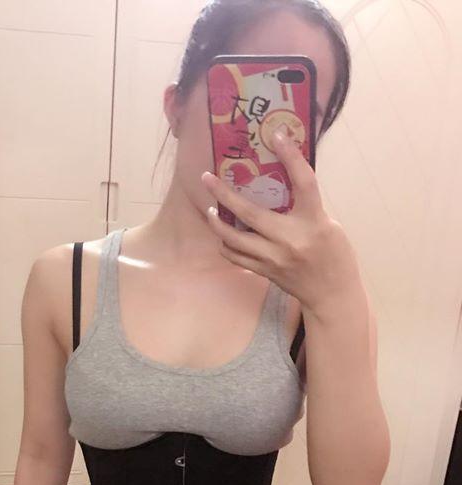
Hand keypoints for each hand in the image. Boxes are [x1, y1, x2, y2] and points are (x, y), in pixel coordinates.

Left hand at [201, 127, 361, 315]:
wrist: (332, 294)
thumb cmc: (334, 255)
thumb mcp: (328, 224)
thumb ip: (306, 206)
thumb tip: (281, 181)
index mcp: (314, 221)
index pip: (303, 182)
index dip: (291, 156)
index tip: (277, 134)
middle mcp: (291, 239)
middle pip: (250, 213)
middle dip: (224, 194)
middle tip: (207, 178)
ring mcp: (274, 258)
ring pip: (234, 239)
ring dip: (217, 222)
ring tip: (210, 209)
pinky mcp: (265, 272)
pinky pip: (236, 256)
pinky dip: (226, 244)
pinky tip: (222, 234)